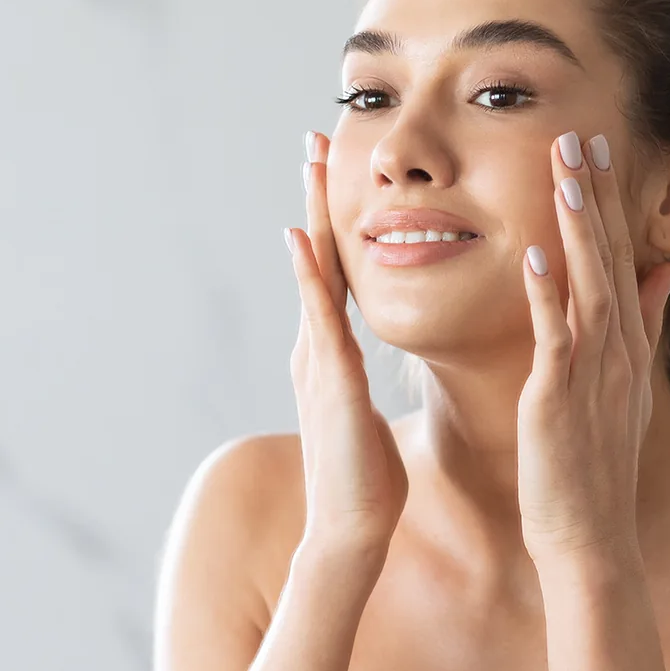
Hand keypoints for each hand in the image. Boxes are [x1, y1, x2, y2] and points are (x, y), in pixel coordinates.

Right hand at [285, 131, 407, 566]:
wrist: (351, 531)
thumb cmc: (368, 482)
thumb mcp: (366, 417)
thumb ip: (358, 382)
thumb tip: (362, 363)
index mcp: (331, 356)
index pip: (333, 274)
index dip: (332, 222)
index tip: (335, 172)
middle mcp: (317, 349)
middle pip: (315, 259)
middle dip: (316, 198)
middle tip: (314, 139)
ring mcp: (317, 362)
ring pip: (313, 274)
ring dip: (312, 216)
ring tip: (309, 162)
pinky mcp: (330, 381)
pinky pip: (319, 318)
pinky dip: (309, 276)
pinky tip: (301, 238)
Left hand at [517, 132, 669, 570]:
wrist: (587, 537)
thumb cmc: (592, 468)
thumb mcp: (624, 391)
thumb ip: (643, 328)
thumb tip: (661, 272)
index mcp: (625, 348)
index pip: (620, 262)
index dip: (609, 206)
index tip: (596, 153)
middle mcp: (617, 354)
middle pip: (610, 261)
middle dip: (597, 199)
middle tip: (581, 136)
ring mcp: (592, 376)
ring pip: (590, 288)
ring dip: (580, 230)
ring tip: (566, 174)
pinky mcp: (558, 402)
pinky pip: (556, 340)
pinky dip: (547, 296)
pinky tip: (535, 255)